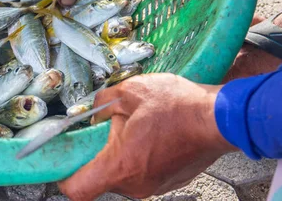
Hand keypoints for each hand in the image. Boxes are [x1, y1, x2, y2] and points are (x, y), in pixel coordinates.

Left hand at [58, 73, 235, 199]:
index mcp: (120, 165)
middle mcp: (135, 185)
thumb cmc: (175, 105)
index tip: (62, 161)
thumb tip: (90, 113)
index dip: (64, 177)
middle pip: (100, 178)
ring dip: (121, 153)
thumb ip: (100, 103)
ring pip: (122, 174)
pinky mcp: (167, 182)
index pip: (78, 190)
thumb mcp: (128, 92)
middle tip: (104, 129)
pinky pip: (142, 173)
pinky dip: (139, 156)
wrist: (218, 117)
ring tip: (134, 127)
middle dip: (98, 154)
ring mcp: (153, 187)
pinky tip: (150, 134)